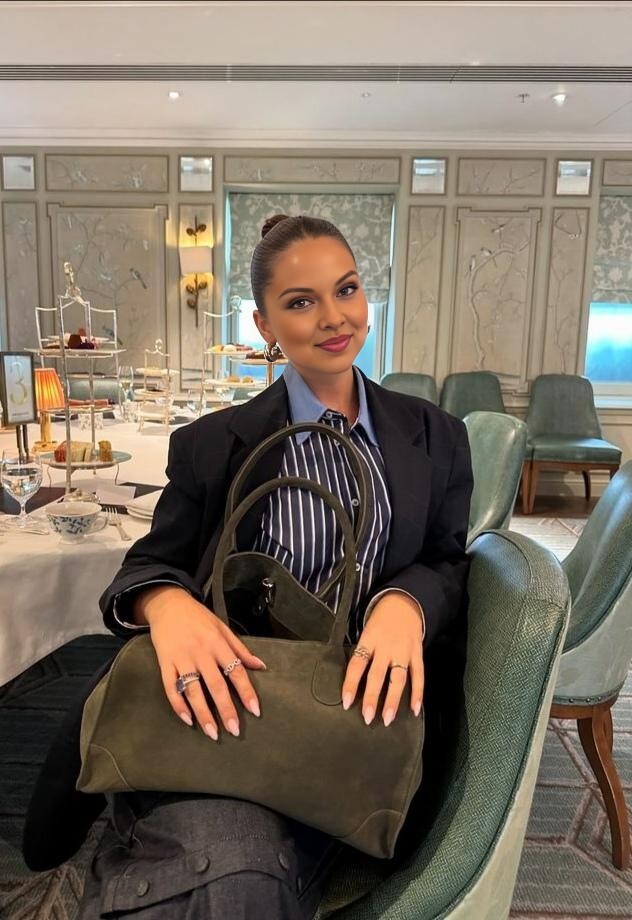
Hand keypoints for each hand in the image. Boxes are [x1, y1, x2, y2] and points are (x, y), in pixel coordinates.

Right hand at [137, 586, 266, 740]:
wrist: (168, 604)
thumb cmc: (198, 617)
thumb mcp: (223, 627)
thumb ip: (240, 649)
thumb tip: (261, 666)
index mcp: (218, 644)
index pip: (236, 671)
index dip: (246, 692)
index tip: (255, 711)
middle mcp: (201, 653)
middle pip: (216, 685)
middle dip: (226, 709)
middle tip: (234, 730)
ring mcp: (181, 659)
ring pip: (194, 691)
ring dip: (203, 713)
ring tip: (212, 733)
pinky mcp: (165, 663)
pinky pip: (170, 688)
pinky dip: (178, 705)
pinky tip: (188, 719)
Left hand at [341, 592, 423, 726]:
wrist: (404, 602)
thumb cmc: (381, 619)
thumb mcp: (366, 630)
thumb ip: (363, 652)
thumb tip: (354, 680)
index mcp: (369, 639)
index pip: (357, 665)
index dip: (351, 684)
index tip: (347, 703)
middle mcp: (386, 646)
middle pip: (377, 675)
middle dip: (372, 698)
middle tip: (367, 717)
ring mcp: (403, 650)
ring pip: (398, 678)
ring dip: (393, 700)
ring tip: (387, 718)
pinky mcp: (417, 653)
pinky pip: (418, 675)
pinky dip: (418, 692)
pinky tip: (415, 709)